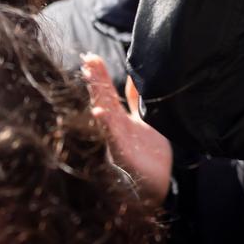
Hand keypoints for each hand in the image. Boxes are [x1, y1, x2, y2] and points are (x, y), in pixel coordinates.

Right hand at [85, 55, 171, 207]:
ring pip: (105, 114)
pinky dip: (105, 124)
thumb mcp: (144, 121)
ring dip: (97, 95)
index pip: (108, 92)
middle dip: (96, 79)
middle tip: (87, 59)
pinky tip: (98, 110)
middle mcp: (115, 129)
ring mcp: (117, 142)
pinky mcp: (123, 155)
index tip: (90, 56)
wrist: (155, 187)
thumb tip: (134, 75)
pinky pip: (113, 138)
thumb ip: (136, 100)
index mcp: (121, 120)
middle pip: (104, 99)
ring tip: (90, 75)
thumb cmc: (147, 155)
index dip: (99, 75)